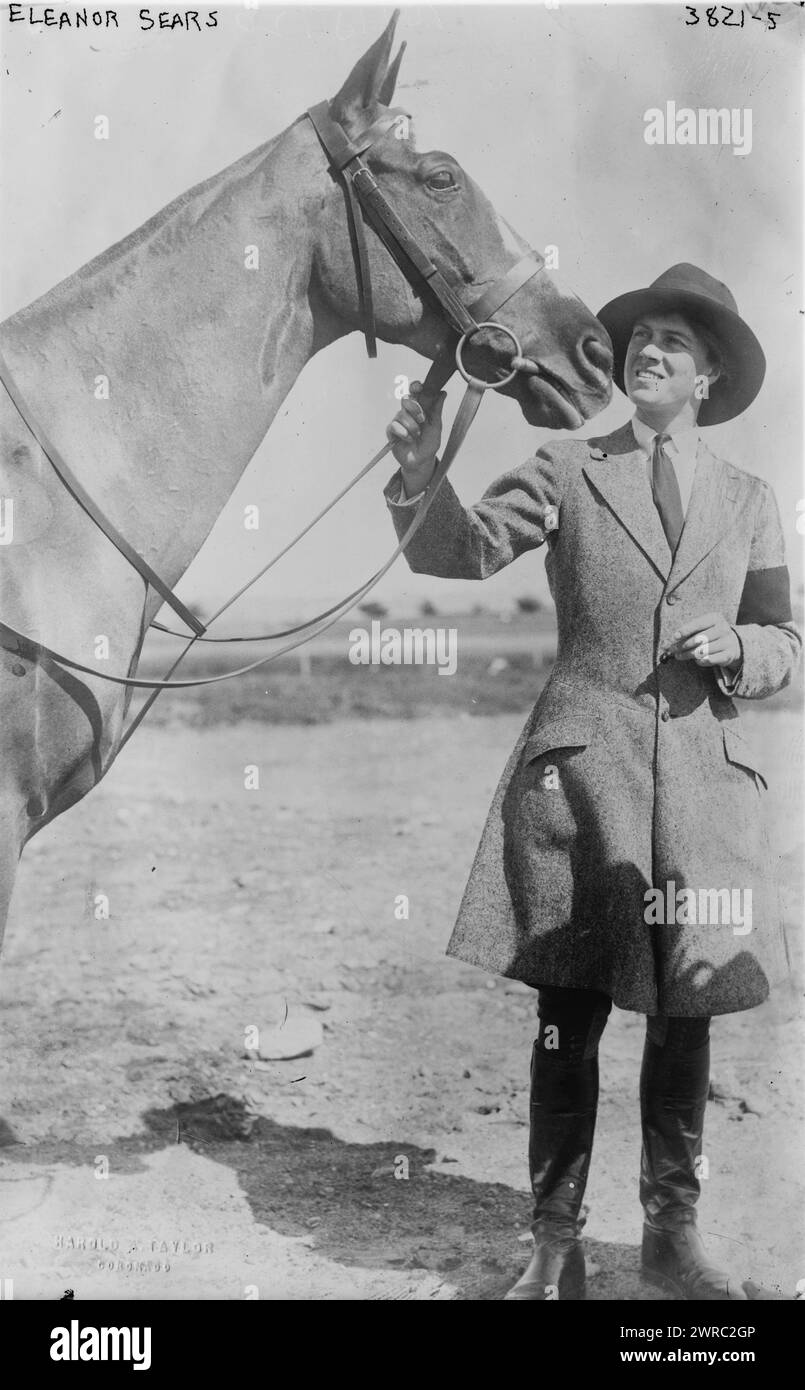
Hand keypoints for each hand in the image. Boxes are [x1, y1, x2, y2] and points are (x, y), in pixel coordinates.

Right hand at [386, 381, 445, 495]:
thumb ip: (437, 409)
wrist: (422, 461)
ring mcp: (398, 421)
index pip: (415, 392)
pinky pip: (394, 426)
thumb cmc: (429, 443)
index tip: (419, 387)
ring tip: (417, 435)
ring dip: (412, 426)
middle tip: (422, 419)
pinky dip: (404, 433)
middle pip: (406, 399)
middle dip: (415, 408)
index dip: (415, 387)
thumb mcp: (436, 425)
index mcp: (419, 407)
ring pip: (401, 414)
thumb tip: (442, 392)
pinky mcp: (391, 431)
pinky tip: (409, 440)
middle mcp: (408, 412)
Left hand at [666, 613, 741, 669]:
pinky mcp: (728, 655)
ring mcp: (727, 642)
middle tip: (673, 650)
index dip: (685, 630)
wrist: (733, 643)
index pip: (698, 624)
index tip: (674, 637)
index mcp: (715, 618)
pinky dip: (700, 661)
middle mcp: (723, 629)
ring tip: (680, 656)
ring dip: (688, 654)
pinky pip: (710, 660)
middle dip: (683, 645)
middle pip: (699, 639)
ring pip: (703, 650)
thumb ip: (685, 634)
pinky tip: (695, 660)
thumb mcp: (700, 629)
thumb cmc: (710, 634)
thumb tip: (665, 644)